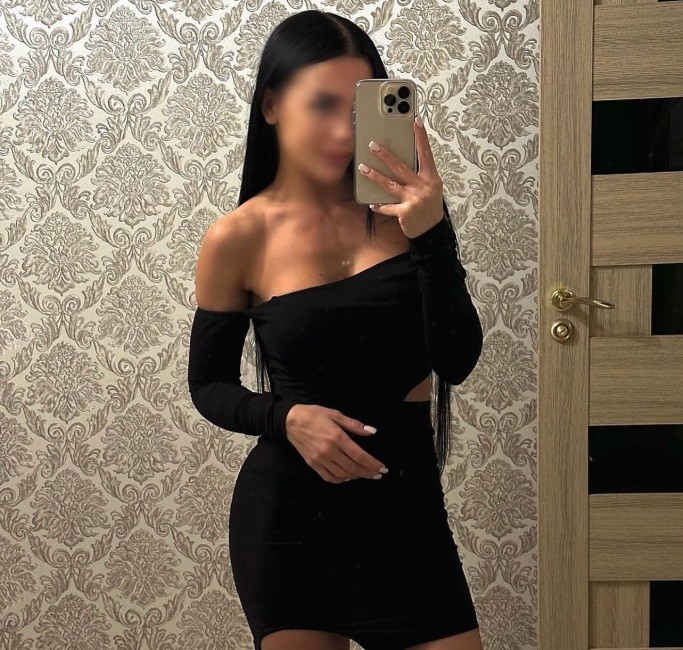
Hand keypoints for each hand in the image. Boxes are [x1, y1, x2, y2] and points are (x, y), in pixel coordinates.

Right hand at [284, 404, 388, 483]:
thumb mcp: (335, 414)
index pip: (359, 455)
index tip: (383, 468)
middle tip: (378, 474)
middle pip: (353, 467)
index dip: (373, 464)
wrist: (290, 421)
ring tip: (366, 474)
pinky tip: (348, 477)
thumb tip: (372, 431)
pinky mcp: (312, 464)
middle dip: (368, 472)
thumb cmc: (314, 415)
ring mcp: (320, 459)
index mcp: (336, 437)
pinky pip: (329, 477)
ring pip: (343, 474)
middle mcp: (329, 451)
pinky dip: (341, 479)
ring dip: (357, 476)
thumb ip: (354, 425)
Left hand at [358, 115, 443, 237]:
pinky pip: (388, 207)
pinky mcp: (405, 212)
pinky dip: (379, 205)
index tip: (416, 122)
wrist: (432, 230)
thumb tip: (402, 160)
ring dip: (375, 176)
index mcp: (431, 178)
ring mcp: (414, 200)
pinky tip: (372, 203)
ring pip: (390, 185)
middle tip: (373, 145)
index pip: (426, 153)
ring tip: (363, 168)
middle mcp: (423, 186)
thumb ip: (420, 174)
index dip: (421, 137)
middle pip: (401, 167)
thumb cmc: (429, 206)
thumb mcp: (431, 188)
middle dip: (386, 155)